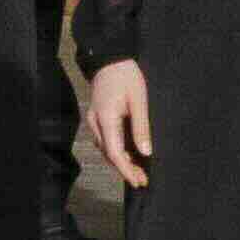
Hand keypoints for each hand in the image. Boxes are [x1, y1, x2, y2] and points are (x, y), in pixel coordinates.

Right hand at [85, 58, 155, 192]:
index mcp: (106, 119)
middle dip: (125, 169)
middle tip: (142, 180)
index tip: (139, 181)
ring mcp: (93, 120)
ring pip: (106, 148)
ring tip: (138, 171)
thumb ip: (141, 127)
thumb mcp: (139, 100)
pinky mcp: (96, 117)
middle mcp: (95, 123)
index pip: (115, 153)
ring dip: (121, 161)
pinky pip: (105, 140)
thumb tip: (145, 152)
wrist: (110, 58)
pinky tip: (129, 155)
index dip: (127, 170)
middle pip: (109, 154)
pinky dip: (117, 150)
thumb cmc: (126, 76)